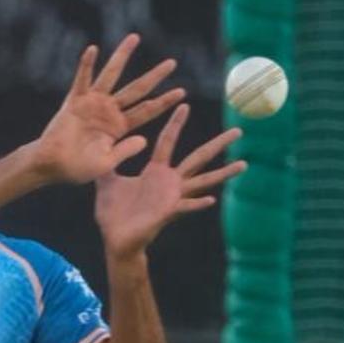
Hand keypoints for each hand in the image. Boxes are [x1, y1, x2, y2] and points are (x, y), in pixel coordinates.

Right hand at [29, 34, 185, 183]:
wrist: (51, 166)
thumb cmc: (76, 168)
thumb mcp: (106, 163)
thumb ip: (125, 151)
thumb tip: (145, 140)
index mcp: (119, 127)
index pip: (146, 111)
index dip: (163, 102)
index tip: (182, 92)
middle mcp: (109, 111)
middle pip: (137, 89)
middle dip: (155, 76)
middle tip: (172, 63)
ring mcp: (92, 103)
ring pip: (111, 75)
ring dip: (122, 57)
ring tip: (135, 38)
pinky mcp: (74, 101)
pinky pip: (82, 80)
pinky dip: (86, 65)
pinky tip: (93, 49)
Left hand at [95, 104, 246, 258]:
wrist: (114, 239)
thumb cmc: (113, 212)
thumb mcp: (107, 181)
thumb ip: (109, 161)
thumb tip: (99, 142)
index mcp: (155, 171)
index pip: (168, 141)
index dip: (176, 123)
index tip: (186, 104)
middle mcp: (169, 182)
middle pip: (199, 157)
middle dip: (218, 144)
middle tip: (239, 130)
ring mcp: (172, 197)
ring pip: (203, 181)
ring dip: (223, 173)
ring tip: (244, 164)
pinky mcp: (168, 213)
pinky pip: (185, 207)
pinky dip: (197, 203)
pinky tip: (212, 200)